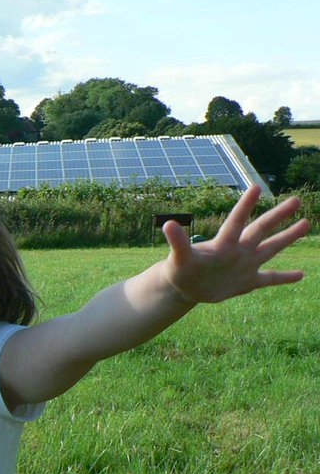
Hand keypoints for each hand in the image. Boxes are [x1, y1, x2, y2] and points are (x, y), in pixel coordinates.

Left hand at [161, 186, 308, 303]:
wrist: (184, 286)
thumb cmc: (180, 269)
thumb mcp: (179, 258)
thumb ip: (178, 242)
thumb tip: (168, 224)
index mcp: (223, 245)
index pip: (236, 222)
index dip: (244, 206)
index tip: (256, 187)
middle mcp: (238, 251)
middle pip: (260, 230)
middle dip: (277, 216)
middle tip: (295, 199)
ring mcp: (245, 265)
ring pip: (271, 249)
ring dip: (288, 237)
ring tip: (305, 222)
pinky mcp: (247, 282)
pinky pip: (269, 279)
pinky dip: (284, 278)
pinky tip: (301, 274)